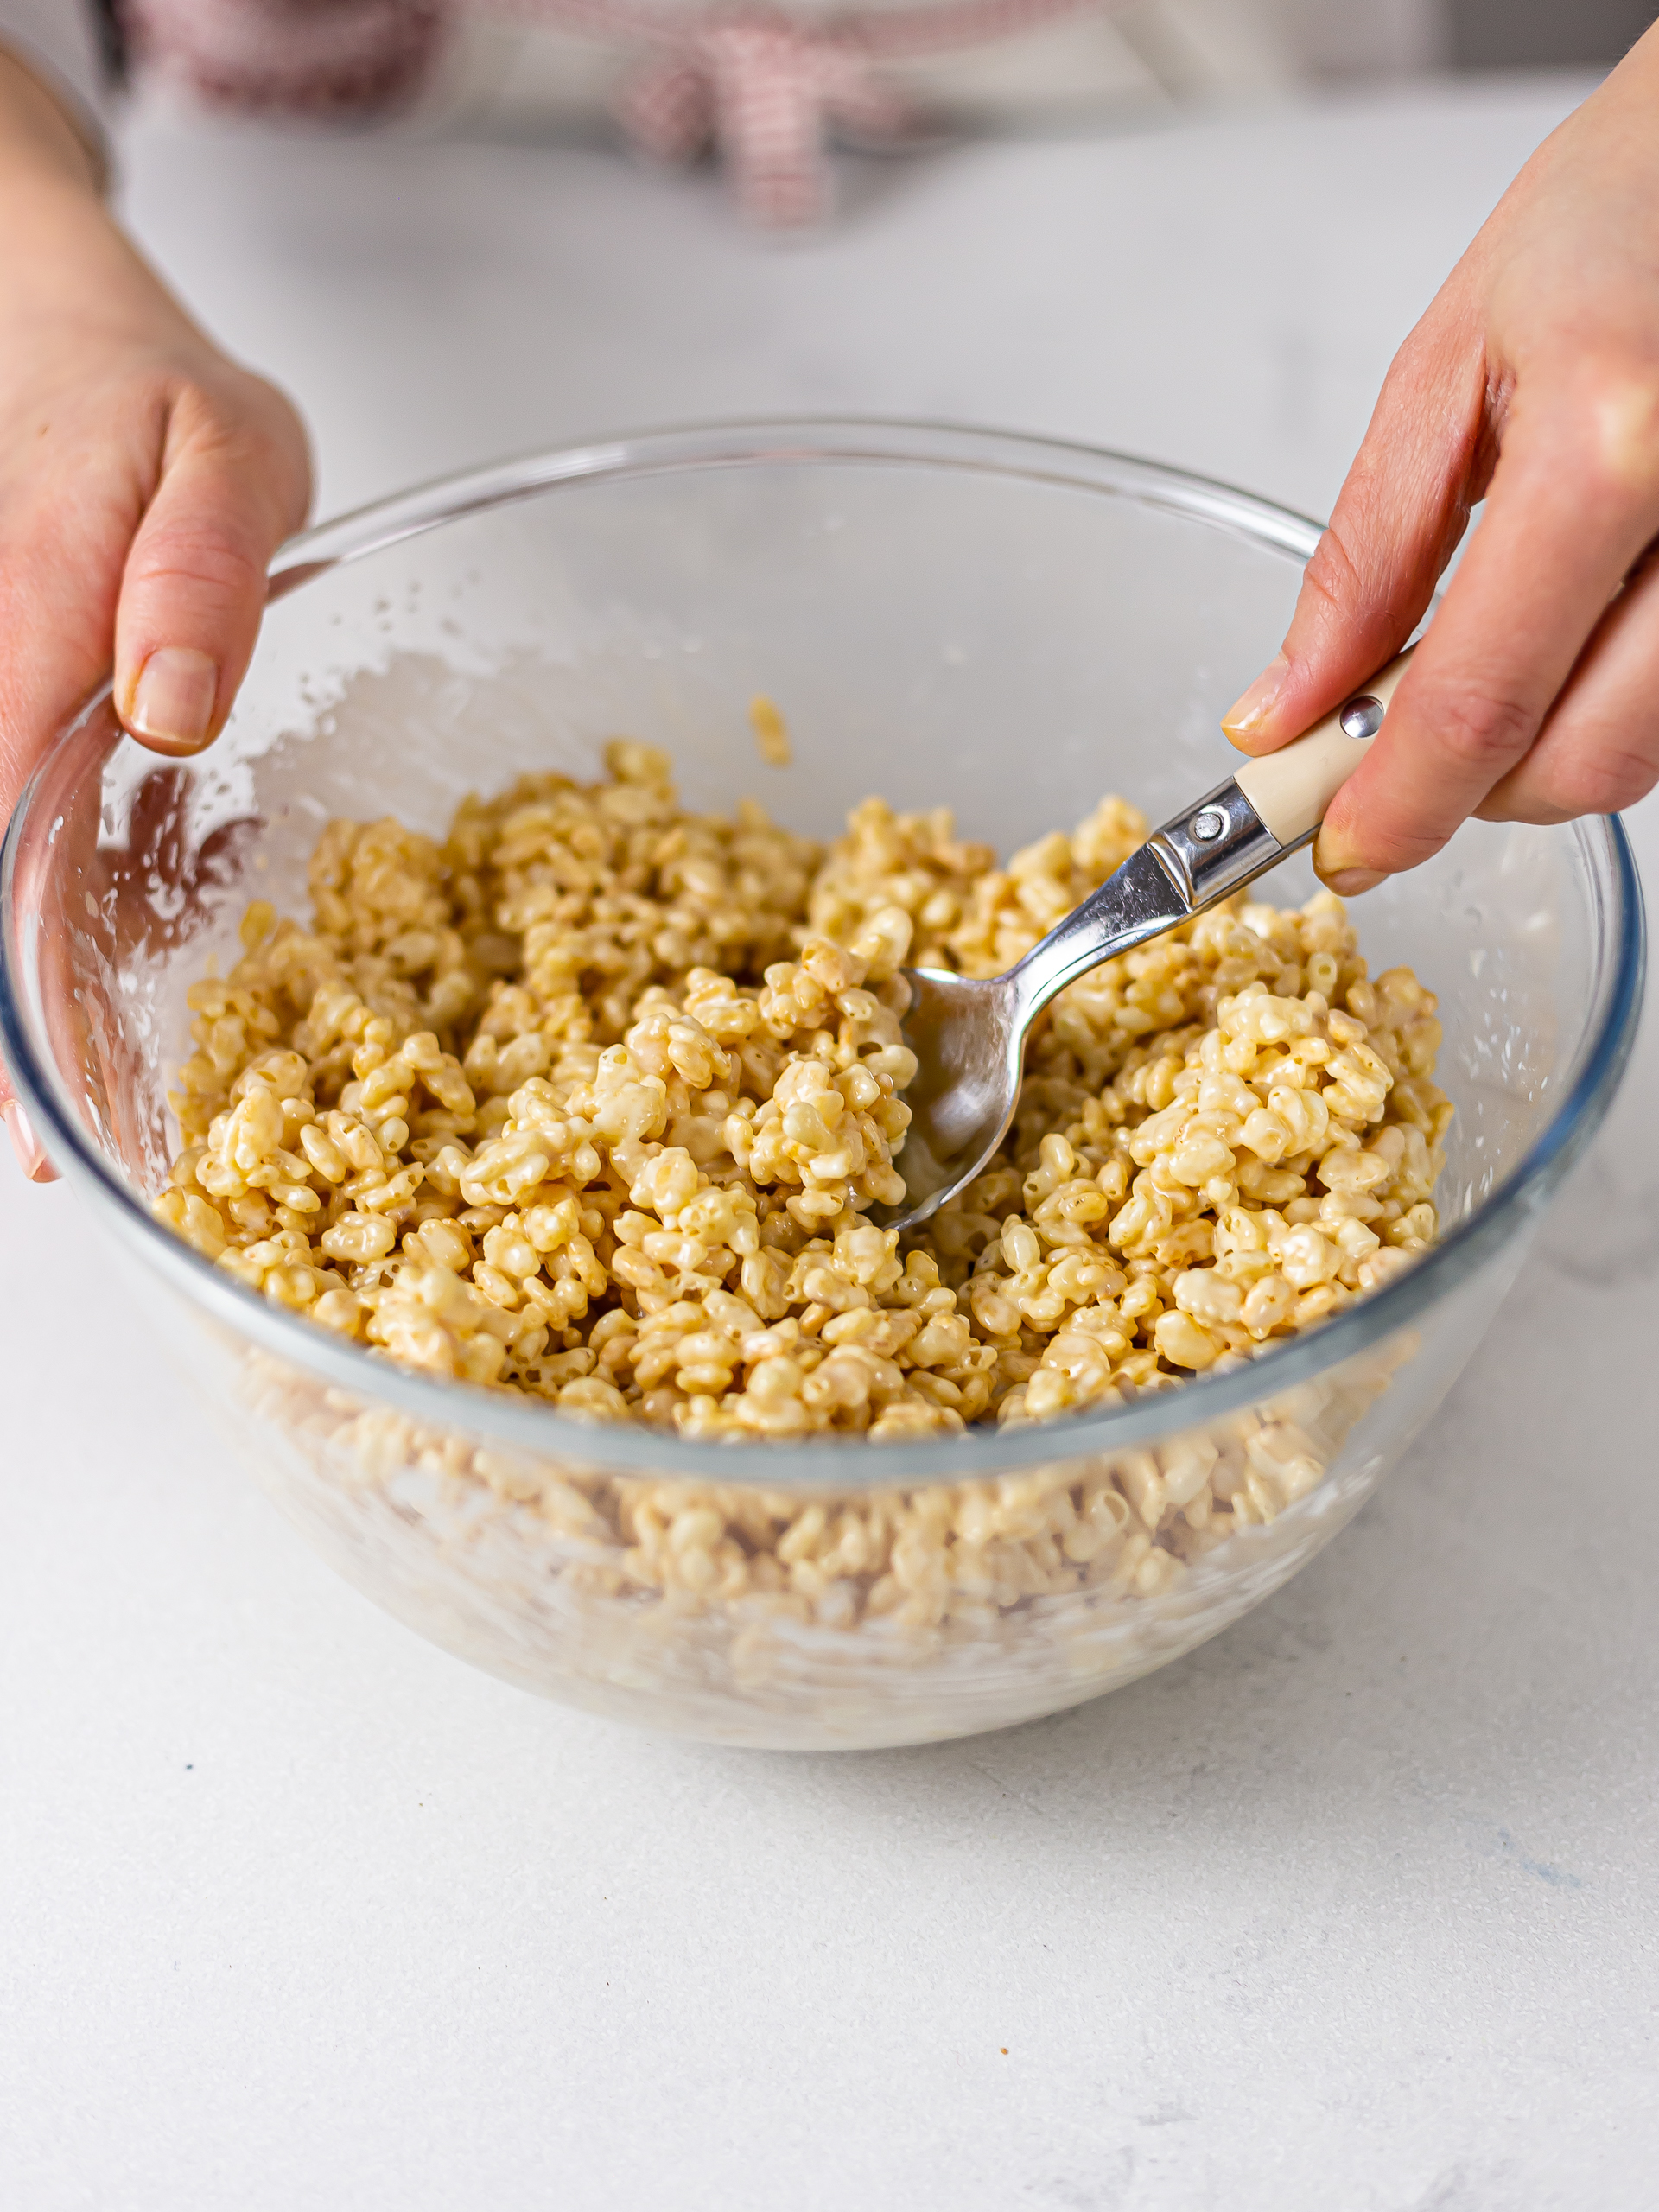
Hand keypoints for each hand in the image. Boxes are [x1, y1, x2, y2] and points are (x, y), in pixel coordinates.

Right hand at [0, 48, 310, 1177]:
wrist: (55, 339)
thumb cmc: (157, 398)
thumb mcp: (222, 444)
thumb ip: (200, 564)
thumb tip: (172, 707)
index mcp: (35, 629)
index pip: (4, 825)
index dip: (18, 959)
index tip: (28, 1084)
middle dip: (5, 1010)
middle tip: (44, 1155)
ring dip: (19, 977)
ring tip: (59, 1111)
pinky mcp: (16, 724)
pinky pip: (21, 832)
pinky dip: (48, 913)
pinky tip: (75, 989)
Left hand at [1222, 25, 1658, 894]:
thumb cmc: (1626, 207)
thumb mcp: (1450, 364)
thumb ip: (1364, 557)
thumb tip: (1285, 707)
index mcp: (1613, 446)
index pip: (1479, 704)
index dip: (1394, 807)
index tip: (1337, 848)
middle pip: (1582, 763)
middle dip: (1470, 793)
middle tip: (1391, 756)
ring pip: (1643, 750)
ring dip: (1539, 751)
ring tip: (1481, 663)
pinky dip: (1605, 702)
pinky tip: (1568, 631)